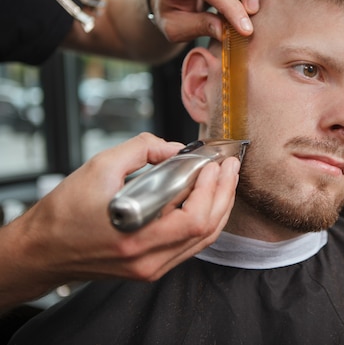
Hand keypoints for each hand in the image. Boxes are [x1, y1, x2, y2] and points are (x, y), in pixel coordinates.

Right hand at [0, 132, 239, 309]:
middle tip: (229, 167)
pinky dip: (205, 221)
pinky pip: (190, 246)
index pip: (194, 218)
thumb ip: (143, 149)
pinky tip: (208, 199)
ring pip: (203, 240)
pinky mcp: (152, 267)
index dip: (212, 189)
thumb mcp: (100, 166)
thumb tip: (175, 148)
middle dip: (224, 193)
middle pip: (207, 230)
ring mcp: (152, 267)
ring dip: (219, 207)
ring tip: (225, 179)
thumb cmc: (63, 214)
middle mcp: (148, 258)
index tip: (215, 164)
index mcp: (135, 236)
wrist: (43, 249)